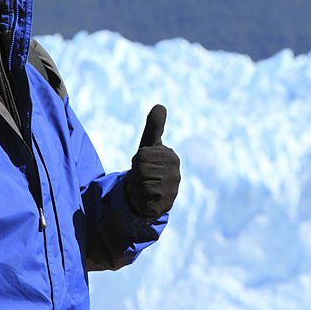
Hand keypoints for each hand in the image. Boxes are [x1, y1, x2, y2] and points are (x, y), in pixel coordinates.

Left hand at [125, 104, 180, 220]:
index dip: (136, 160)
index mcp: (171, 157)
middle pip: (140, 168)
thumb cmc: (148, 168)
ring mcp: (172, 190)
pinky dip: (139, 198)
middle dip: (135, 174)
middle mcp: (175, 173)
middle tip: (142, 177)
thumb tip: (160, 105)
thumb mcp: (149, 146)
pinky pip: (143, 197)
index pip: (142, 155)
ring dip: (136, 186)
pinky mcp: (166, 204)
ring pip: (141, 183)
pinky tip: (145, 198)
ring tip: (143, 187)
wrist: (148, 197)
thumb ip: (154, 127)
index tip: (143, 164)